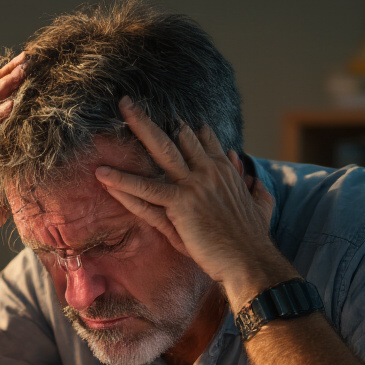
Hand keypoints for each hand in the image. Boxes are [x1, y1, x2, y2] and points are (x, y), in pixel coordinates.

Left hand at [95, 97, 286, 308]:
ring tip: (118, 112)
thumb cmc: (253, 239)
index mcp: (224, 171)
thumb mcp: (260, 206)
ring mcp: (193, 186)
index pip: (203, 139)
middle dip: (151, 120)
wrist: (250, 261)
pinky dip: (124, 182)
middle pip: (178, 136)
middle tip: (127, 103)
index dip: (185, 129)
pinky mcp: (180, 205)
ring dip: (139, 129)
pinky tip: (103, 174)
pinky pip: (146, 191)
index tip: (169, 118)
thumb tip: (250, 173)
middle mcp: (208, 171)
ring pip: (161, 151)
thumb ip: (254, 187)